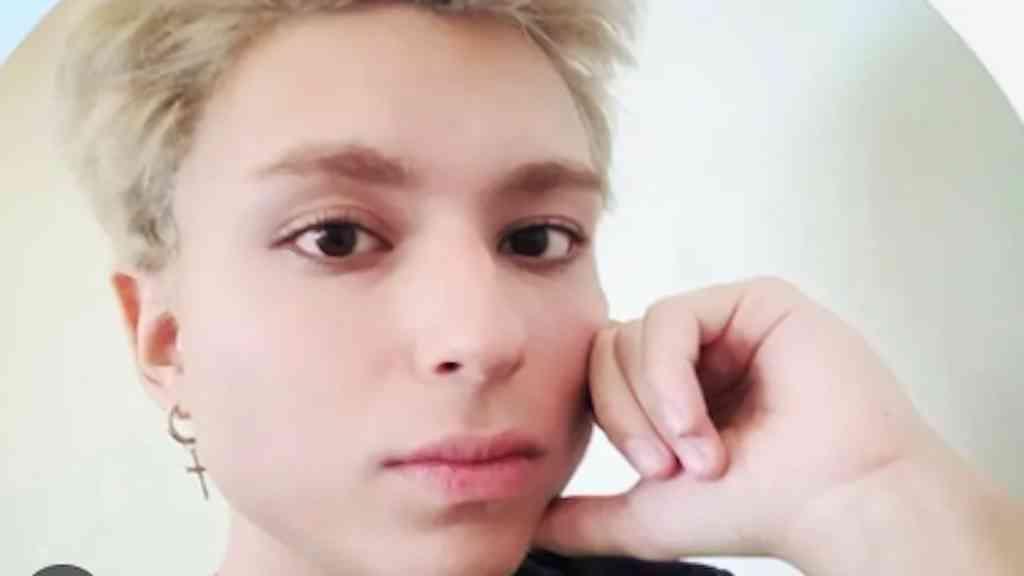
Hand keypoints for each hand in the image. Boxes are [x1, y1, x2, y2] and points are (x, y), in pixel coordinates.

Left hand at [534, 277, 943, 560]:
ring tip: (702, 453)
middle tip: (674, 467)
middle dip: (627, 418)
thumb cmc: (760, 510)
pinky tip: (697, 420)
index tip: (656, 476)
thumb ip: (589, 518)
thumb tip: (532, 527)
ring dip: (653, 405)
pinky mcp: (756, 300)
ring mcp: (728, 322)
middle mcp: (700, 350)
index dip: (613, 422)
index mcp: (677, 387)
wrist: (838, 504)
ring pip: (633, 334)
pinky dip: (667, 375)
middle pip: (608, 349)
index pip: (600, 374)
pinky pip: (671, 318)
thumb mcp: (651, 517)